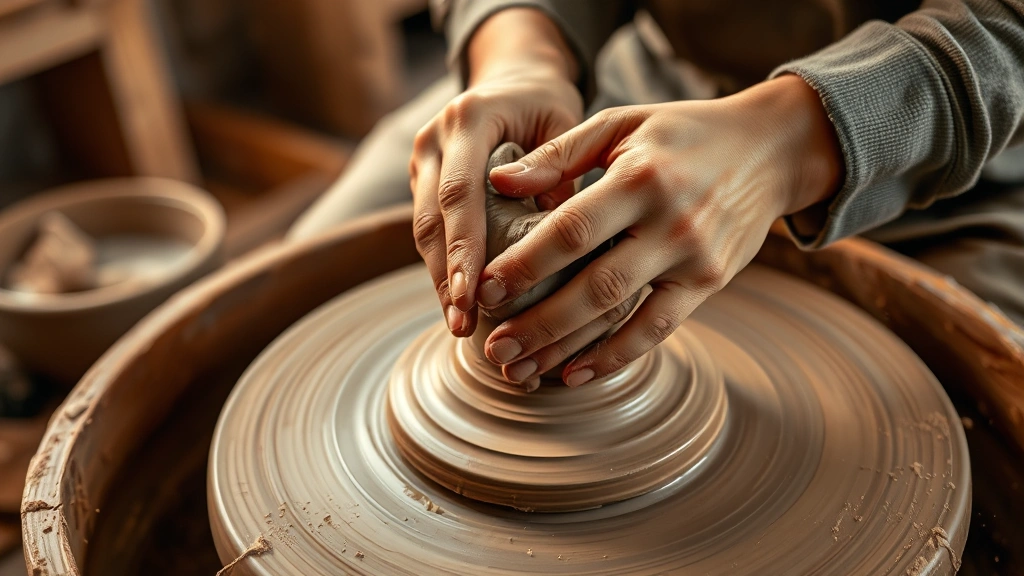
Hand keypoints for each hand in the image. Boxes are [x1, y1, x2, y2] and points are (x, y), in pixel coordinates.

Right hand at [409, 8, 581, 337]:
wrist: (513, 78)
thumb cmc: (546, 103)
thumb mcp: (563, 121)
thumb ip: (556, 170)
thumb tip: (550, 231)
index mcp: (469, 118)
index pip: (459, 192)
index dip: (464, 247)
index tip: (471, 293)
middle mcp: (435, 138)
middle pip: (431, 218)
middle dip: (445, 276)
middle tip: (462, 322)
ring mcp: (423, 159)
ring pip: (422, 230)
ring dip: (439, 280)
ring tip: (460, 325)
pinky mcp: (423, 180)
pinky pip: (428, 230)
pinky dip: (443, 268)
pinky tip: (459, 305)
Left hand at [478, 75, 842, 385]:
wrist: (771, 150)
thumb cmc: (682, 133)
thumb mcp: (621, 123)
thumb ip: (558, 154)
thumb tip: (498, 181)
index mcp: (640, 177)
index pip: (571, 229)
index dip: (525, 264)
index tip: (485, 290)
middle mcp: (670, 222)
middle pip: (594, 285)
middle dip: (538, 321)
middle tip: (493, 347)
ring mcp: (694, 258)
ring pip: (622, 314)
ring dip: (566, 347)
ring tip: (520, 370)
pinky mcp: (710, 283)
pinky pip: (658, 329)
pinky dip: (616, 355)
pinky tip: (575, 372)